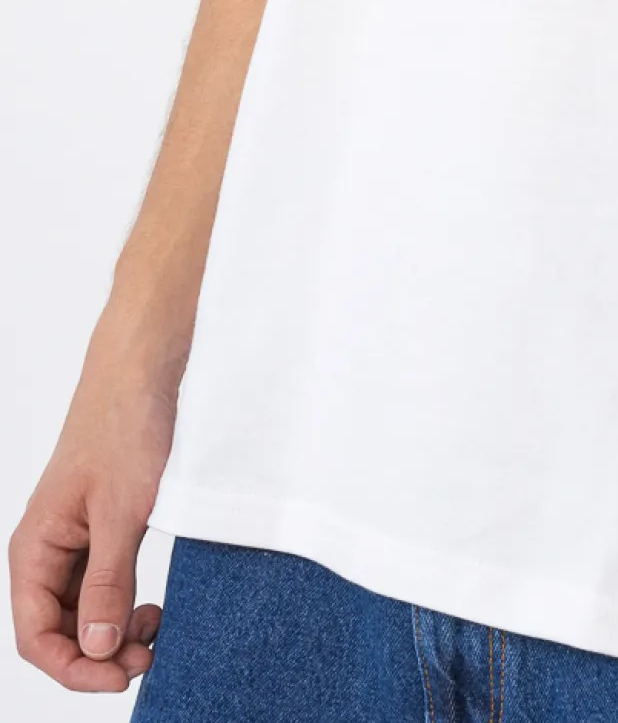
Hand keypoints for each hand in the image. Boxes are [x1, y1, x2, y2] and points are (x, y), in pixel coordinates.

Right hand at [9, 343, 175, 691]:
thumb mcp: (122, 512)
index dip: (75, 668)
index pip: (37, 637)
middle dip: (99, 654)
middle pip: (59, 631)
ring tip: (155, 631)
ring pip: (83, 611)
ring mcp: (73, 540)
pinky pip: (103, 585)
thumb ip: (108, 582)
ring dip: (114, 633)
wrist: (143, 369)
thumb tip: (98, 648)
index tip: (121, 676)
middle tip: (149, 654)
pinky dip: (125, 604)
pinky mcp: (101, 528)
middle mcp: (46, 550)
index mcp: (34, 549)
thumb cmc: (125, 427)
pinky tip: (152, 607)